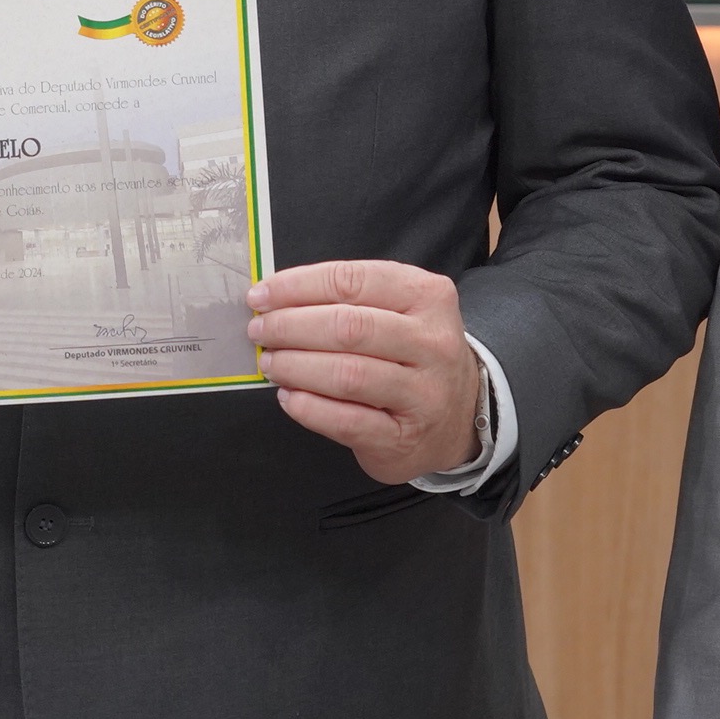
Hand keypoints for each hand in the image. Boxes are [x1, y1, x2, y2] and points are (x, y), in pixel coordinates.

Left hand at [247, 259, 485, 484]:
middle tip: (259, 331)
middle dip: (291, 326)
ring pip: (347, 374)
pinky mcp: (405, 437)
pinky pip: (347, 421)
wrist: (460, 416)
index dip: (298, 286)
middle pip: (348, 326)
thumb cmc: (413, 354)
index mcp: (427, 296)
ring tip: (270, 363)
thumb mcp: (399, 311)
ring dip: (296, 366)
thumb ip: (348, 300)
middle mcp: (432, 342)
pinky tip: (289, 397)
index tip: (261, 296)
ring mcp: (423, 393)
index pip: (352, 281)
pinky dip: (309, 408)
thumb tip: (275, 299)